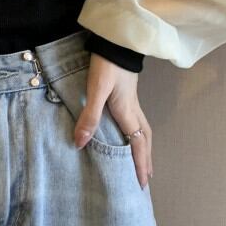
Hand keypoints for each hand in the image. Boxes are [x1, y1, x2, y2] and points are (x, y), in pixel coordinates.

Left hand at [73, 52, 152, 188]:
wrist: (117, 40)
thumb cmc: (107, 65)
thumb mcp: (96, 91)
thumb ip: (89, 117)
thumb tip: (80, 144)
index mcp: (127, 112)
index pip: (137, 145)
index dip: (139, 165)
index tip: (141, 184)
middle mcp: (133, 109)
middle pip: (145, 140)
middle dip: (146, 160)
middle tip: (146, 179)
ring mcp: (132, 101)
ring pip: (143, 130)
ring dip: (144, 148)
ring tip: (143, 161)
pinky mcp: (127, 94)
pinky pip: (138, 121)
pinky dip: (138, 134)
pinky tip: (130, 133)